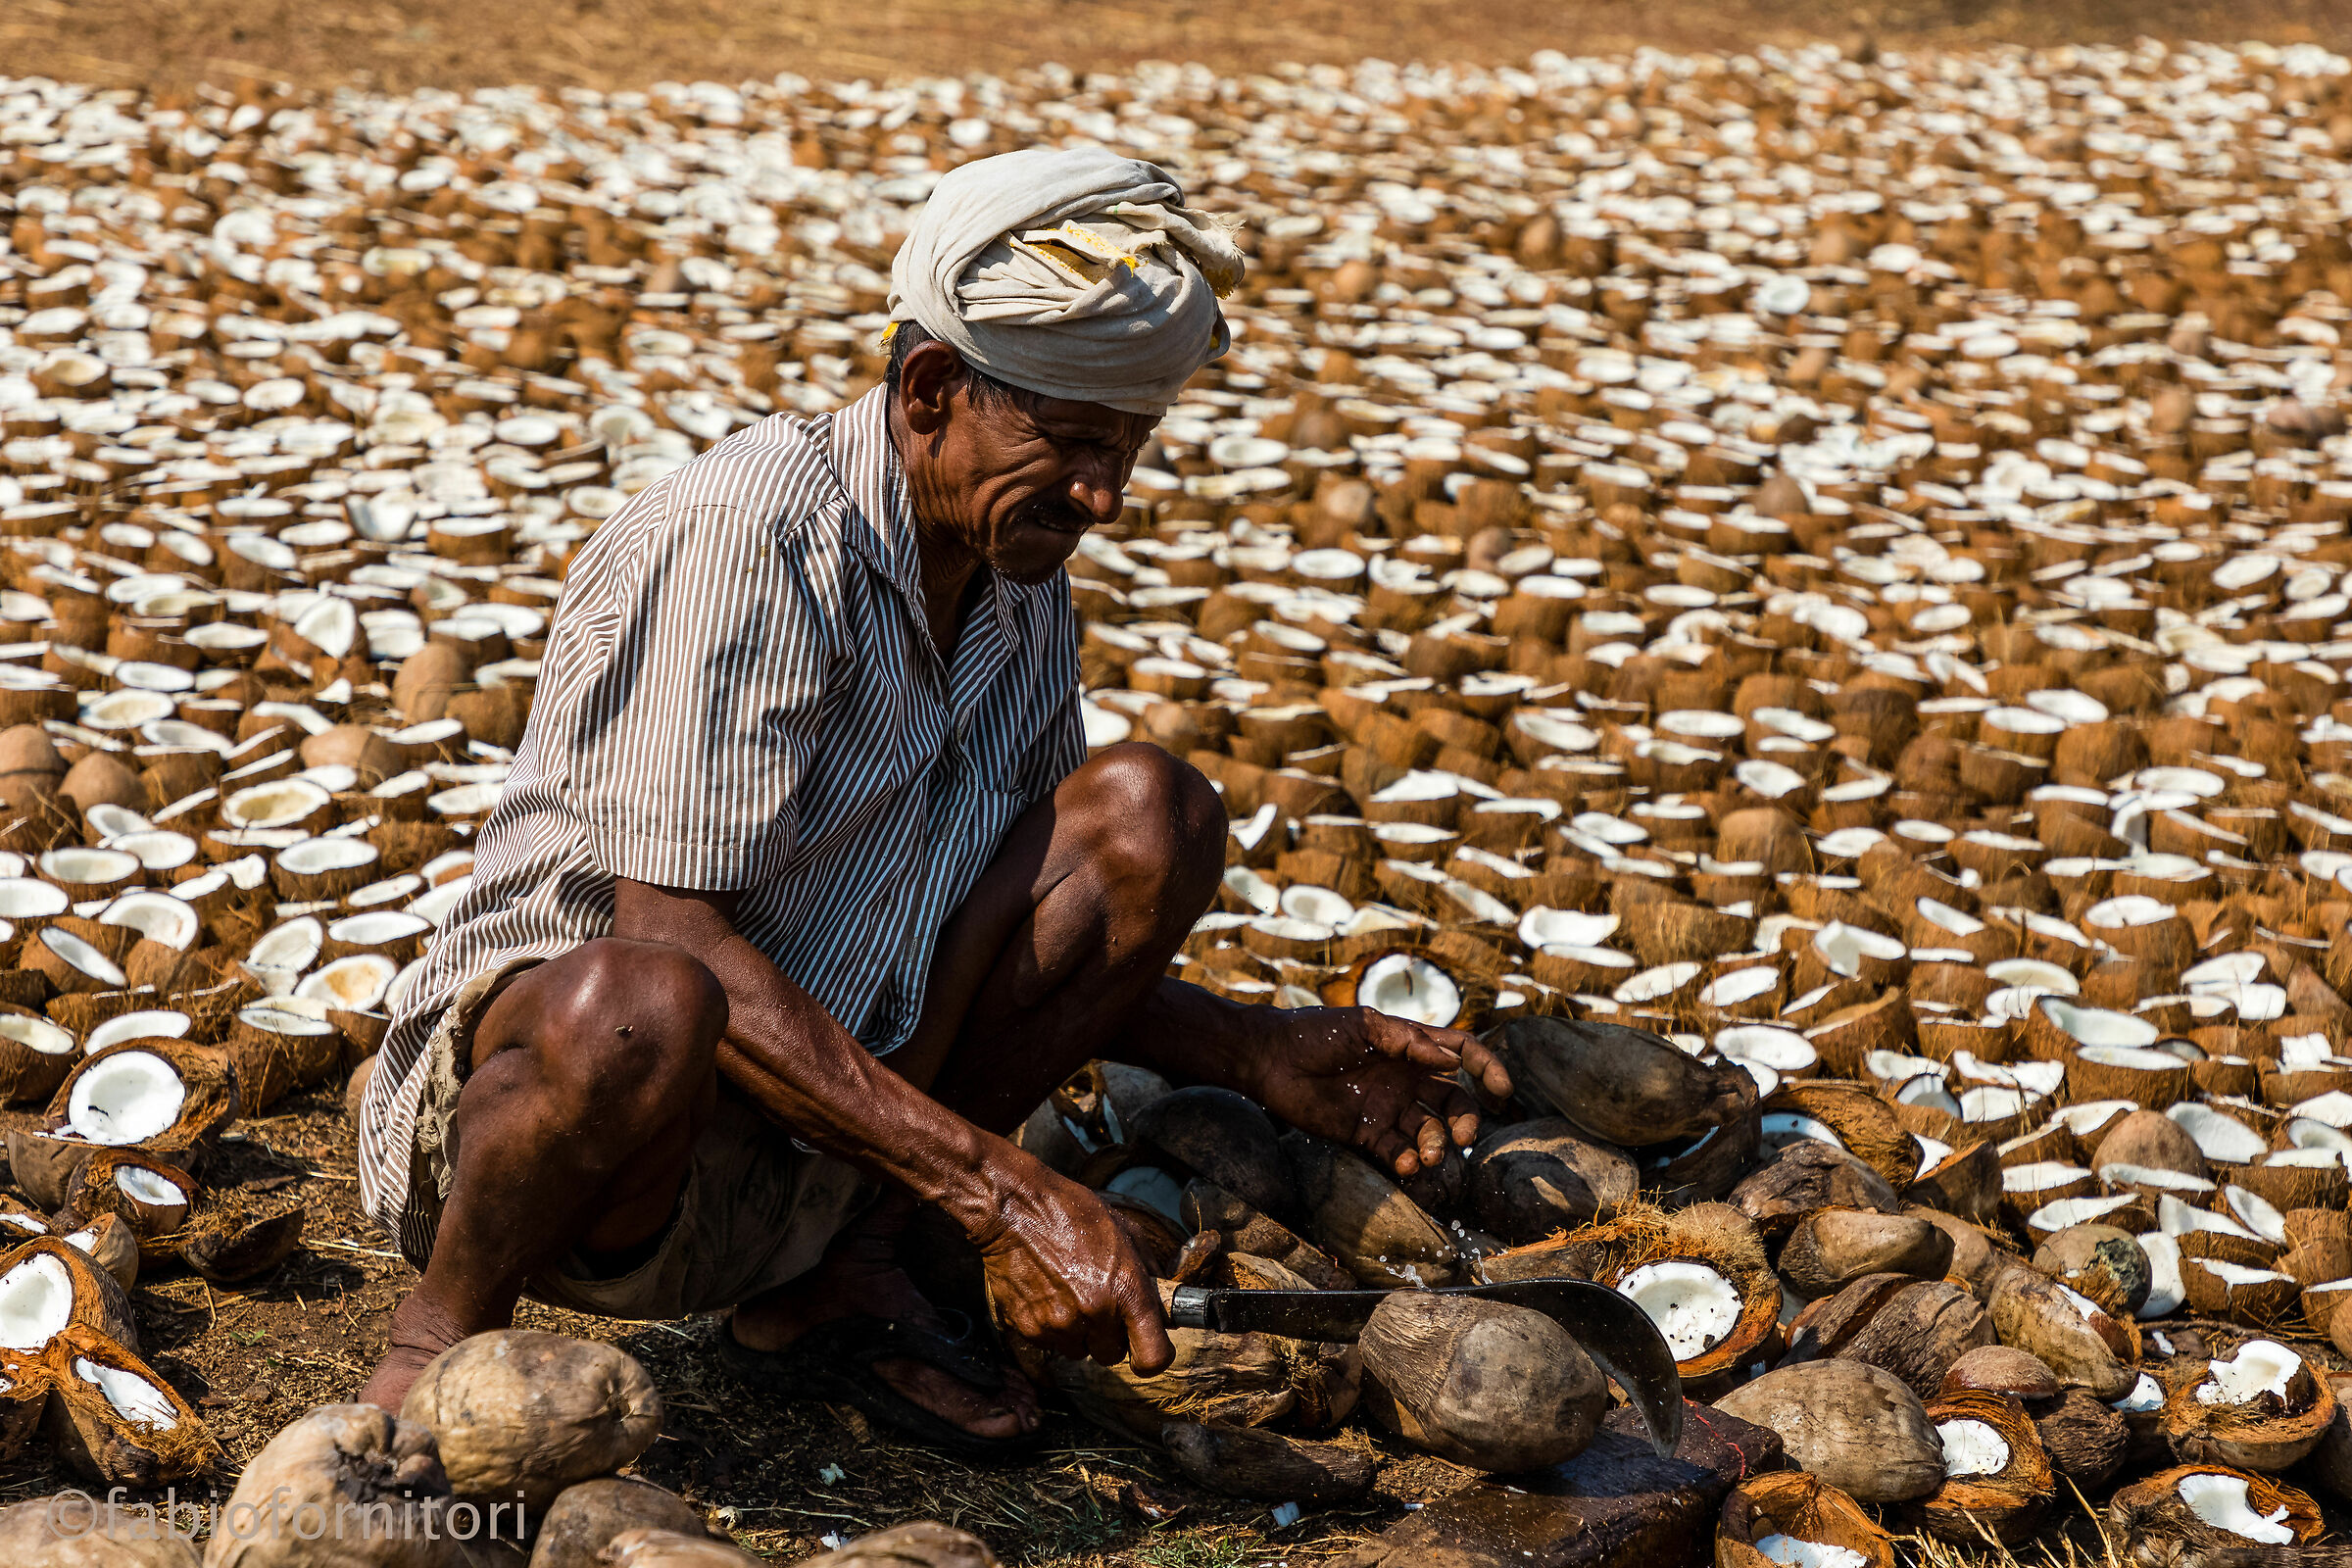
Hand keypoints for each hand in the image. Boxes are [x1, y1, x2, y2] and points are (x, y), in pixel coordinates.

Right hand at [968, 1146, 1174, 1373]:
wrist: (1014, 1209)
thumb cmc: (1071, 1212)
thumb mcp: (1125, 1230)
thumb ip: (1149, 1270)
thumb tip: (1162, 1298)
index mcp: (1127, 1290)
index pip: (1153, 1357)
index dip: (1153, 1359)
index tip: (1147, 1350)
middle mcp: (1096, 1313)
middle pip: (1113, 1356)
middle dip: (1109, 1336)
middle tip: (1099, 1305)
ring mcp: (1060, 1324)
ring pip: (1079, 1351)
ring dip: (1078, 1333)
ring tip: (1068, 1294)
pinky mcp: (1029, 1329)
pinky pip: (1049, 1343)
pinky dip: (1050, 1326)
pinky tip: (1046, 1293)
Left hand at [1246, 1007, 1513, 1177]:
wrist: (1270, 1061)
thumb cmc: (1315, 1033)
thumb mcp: (1363, 1027)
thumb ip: (1408, 1041)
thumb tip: (1454, 1061)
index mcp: (1410, 1047)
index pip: (1462, 1054)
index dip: (1487, 1070)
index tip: (1502, 1089)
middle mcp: (1406, 1078)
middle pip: (1453, 1102)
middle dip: (1464, 1120)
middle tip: (1461, 1137)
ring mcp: (1387, 1107)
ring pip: (1429, 1132)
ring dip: (1436, 1145)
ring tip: (1428, 1154)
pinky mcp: (1366, 1133)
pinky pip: (1397, 1152)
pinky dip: (1407, 1161)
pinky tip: (1405, 1163)